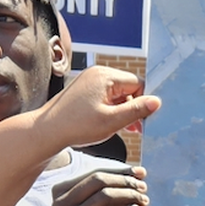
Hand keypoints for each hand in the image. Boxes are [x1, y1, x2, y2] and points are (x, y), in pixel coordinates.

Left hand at [34, 65, 160, 147]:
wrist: (46, 131)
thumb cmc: (77, 126)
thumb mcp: (113, 121)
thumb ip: (137, 110)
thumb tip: (157, 102)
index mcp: (105, 76)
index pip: (138, 83)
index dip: (142, 103)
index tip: (140, 122)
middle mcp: (97, 73)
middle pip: (128, 87)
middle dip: (132, 106)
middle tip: (132, 128)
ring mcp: (89, 80)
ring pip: (117, 93)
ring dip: (121, 109)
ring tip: (118, 128)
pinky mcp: (84, 90)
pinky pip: (105, 96)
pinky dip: (110, 109)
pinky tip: (107, 123)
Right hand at [45, 166, 147, 205]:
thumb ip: (102, 193)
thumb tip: (137, 175)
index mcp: (60, 191)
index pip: (94, 173)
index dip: (120, 171)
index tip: (140, 172)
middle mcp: (64, 203)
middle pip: (100, 180)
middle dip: (126, 181)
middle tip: (143, 187)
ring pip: (108, 196)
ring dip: (131, 195)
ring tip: (145, 200)